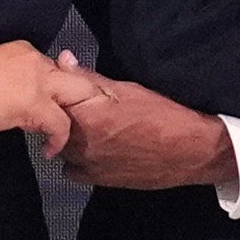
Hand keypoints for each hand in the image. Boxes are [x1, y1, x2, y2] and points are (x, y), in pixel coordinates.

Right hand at [0, 40, 74, 153]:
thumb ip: (12, 85)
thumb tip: (19, 106)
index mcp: (23, 53)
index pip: (55, 71)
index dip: (58, 93)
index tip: (55, 108)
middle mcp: (35, 62)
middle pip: (76, 79)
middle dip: (80, 101)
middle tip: (73, 122)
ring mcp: (37, 82)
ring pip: (76, 98)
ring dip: (73, 120)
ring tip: (61, 138)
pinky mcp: (33, 105)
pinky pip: (61, 124)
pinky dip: (59, 139)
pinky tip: (49, 149)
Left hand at [48, 54, 235, 188]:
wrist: (190, 152)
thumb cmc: (161, 116)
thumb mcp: (125, 88)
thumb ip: (88, 76)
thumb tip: (63, 59)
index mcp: (84, 115)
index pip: (50, 101)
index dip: (55, 92)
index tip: (63, 88)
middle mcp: (79, 143)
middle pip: (52, 126)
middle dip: (60, 115)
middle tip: (81, 107)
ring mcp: (87, 164)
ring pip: (61, 148)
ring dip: (68, 137)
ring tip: (90, 128)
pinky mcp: (97, 180)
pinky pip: (72, 170)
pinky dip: (77, 160)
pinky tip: (94, 150)